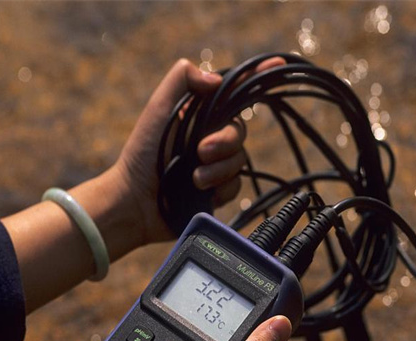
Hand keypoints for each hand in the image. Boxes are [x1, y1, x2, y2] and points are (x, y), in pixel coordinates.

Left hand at [111, 57, 283, 244]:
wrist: (137, 201)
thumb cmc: (142, 153)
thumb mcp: (159, 110)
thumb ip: (181, 81)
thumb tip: (217, 79)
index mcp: (199, 114)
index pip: (232, 92)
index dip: (256, 77)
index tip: (278, 64)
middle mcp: (210, 136)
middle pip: (240, 131)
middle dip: (224, 142)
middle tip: (200, 152)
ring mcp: (216, 164)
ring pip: (240, 161)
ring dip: (218, 170)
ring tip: (194, 179)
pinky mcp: (218, 190)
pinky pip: (236, 185)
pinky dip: (220, 188)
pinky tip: (201, 192)